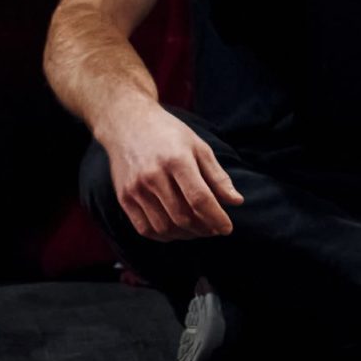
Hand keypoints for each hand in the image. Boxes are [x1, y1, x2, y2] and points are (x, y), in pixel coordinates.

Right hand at [99, 102, 240, 240]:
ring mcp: (136, 189)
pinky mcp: (123, 197)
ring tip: (199, 230)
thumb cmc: (169, 134)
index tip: (227, 228)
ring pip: (164, 226)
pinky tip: (177, 231)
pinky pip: (144, 228)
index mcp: (177, 161)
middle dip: (203, 229)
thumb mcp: (199, 147)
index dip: (216, 218)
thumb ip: (217, 177)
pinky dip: (163, 235)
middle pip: (182, 216)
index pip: (200, 199)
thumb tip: (236, 202)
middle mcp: (153, 177)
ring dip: (185, 235)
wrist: (127, 125)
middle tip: (214, 229)